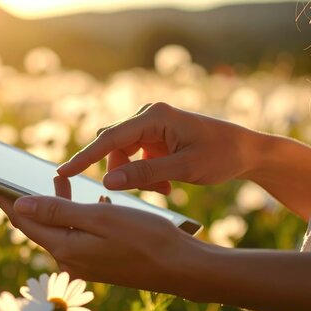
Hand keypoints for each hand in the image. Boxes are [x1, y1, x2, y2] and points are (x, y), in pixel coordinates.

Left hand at [0, 188, 206, 294]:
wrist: (181, 268)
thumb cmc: (145, 237)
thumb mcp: (99, 217)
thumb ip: (58, 211)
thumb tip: (19, 204)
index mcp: (65, 248)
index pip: (23, 219)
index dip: (2, 198)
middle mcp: (70, 260)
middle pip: (39, 225)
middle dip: (29, 198)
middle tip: (15, 175)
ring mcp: (85, 264)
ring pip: (61, 228)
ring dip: (58, 204)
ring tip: (59, 178)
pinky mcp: (100, 262)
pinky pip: (79, 235)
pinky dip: (79, 215)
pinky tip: (94, 200)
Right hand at [57, 102, 255, 193]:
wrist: (248, 152)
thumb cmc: (221, 155)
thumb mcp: (184, 169)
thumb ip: (144, 175)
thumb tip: (106, 182)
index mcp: (154, 117)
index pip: (109, 138)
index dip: (84, 157)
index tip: (63, 173)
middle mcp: (149, 116)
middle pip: (114, 147)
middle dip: (121, 172)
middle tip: (137, 193)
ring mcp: (152, 127)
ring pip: (124, 155)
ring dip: (136, 177)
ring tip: (163, 190)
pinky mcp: (156, 138)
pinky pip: (137, 158)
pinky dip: (146, 175)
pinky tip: (166, 186)